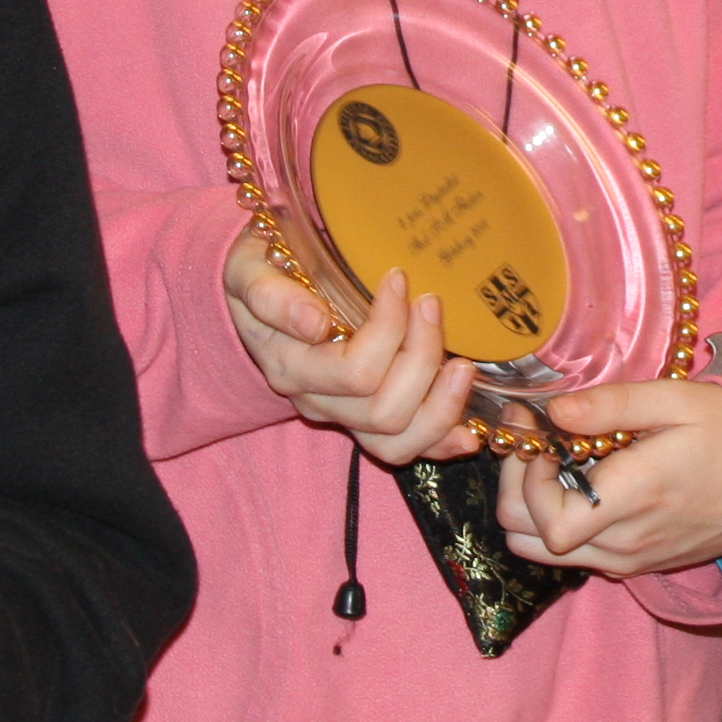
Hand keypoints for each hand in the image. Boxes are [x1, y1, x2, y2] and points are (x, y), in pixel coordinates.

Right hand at [224, 227, 476, 463]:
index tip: (399, 279)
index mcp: (291, 366)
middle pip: (384, 409)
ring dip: (442, 404)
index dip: (390, 328)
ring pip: (397, 441)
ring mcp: (342, 415)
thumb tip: (313, 322)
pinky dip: (441, 444)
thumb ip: (273, 296)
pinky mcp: (365, 420)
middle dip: (423, 356)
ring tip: (462, 363)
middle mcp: (315, 400)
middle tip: (431, 304)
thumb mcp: (251, 270)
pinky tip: (471, 435)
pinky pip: (402, 451)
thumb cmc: (260, 273)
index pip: (356, 371)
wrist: (256, 291)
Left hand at [492, 377, 721, 577]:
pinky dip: (564, 524)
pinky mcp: (641, 565)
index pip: (544, 519)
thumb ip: (611, 406)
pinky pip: (580, 555)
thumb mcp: (677, 401)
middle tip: (535, 444)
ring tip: (556, 462)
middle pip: (529, 541)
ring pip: (547, 554)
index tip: (535, 431)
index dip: (523, 477)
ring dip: (536, 510)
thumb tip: (553, 411)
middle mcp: (627, 543)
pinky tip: (585, 482)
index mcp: (634, 498)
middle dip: (517, 489)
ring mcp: (633, 561)